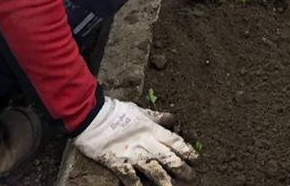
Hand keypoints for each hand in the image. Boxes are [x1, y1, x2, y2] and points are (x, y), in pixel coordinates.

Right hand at [76, 97, 196, 185]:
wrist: (92, 115)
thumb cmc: (116, 111)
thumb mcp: (140, 111)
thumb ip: (157, 118)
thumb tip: (173, 119)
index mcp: (151, 129)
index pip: (175, 142)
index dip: (188, 151)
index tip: (197, 160)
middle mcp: (145, 142)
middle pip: (168, 158)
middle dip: (182, 169)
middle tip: (192, 178)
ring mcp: (131, 153)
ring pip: (153, 169)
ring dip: (164, 181)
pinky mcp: (117, 162)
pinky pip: (130, 177)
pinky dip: (137, 185)